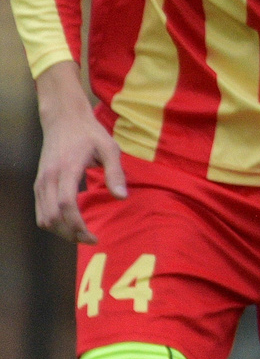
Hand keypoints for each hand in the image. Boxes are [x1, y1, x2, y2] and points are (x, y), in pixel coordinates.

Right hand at [32, 63, 122, 242]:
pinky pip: (40, 210)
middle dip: (70, 233)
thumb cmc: (89, 133)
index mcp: (67, 169)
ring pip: (43, 216)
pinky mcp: (39, 183)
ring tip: (81, 234)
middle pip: (52, 216)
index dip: (77, 225)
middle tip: (91, 239)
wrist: (63, 119)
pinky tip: (69, 224)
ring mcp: (41, 181)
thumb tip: (122, 197)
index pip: (66, 204)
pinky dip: (52, 222)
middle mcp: (49, 177)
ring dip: (61, 231)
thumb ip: (115, 173)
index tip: (93, 236)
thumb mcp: (109, 148)